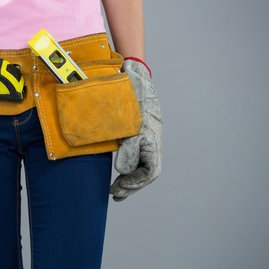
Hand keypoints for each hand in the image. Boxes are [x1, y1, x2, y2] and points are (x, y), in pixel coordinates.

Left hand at [110, 59, 162, 200]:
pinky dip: (128, 168)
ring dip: (129, 179)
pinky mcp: (137, 135)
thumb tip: (124, 169)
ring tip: (116, 190)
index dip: (136, 182)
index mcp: (153, 139)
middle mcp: (151, 141)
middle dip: (131, 185)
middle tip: (114, 194)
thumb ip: (129, 147)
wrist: (134, 75)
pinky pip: (135, 156)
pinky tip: (119, 173)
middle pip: (146, 172)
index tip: (120, 187)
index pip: (151, 170)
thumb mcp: (131, 122)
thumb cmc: (134, 96)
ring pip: (141, 165)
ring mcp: (145, 138)